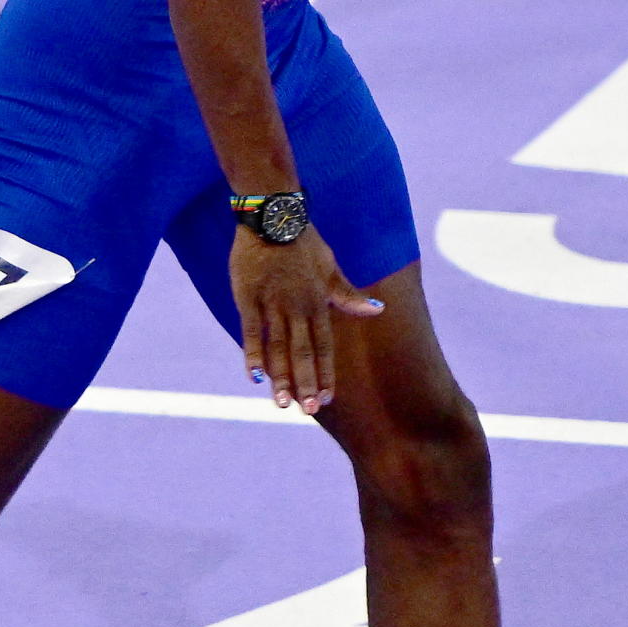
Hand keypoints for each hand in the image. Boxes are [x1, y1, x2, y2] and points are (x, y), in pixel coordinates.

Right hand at [230, 227, 382, 413]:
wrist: (274, 215)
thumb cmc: (303, 241)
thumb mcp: (331, 266)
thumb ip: (348, 295)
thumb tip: (378, 311)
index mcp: (318, 302)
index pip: (324, 346)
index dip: (325, 373)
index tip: (327, 399)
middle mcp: (298, 307)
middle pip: (303, 353)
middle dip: (306, 383)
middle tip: (308, 410)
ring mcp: (272, 304)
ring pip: (279, 347)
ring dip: (281, 377)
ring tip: (282, 403)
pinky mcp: (248, 297)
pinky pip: (252, 331)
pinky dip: (253, 354)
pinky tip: (255, 377)